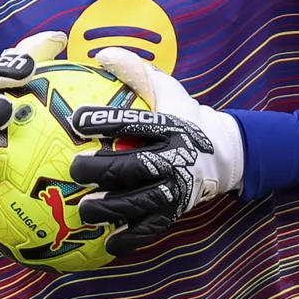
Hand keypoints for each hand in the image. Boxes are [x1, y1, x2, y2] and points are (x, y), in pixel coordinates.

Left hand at [68, 48, 245, 254]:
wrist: (224, 152)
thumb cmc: (184, 115)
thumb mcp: (167, 88)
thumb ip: (135, 70)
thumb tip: (100, 53)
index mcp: (168, 125)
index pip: (134, 122)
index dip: (105, 121)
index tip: (77, 120)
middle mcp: (173, 157)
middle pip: (135, 166)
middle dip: (102, 170)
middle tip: (74, 169)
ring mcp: (175, 187)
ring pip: (140, 201)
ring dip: (111, 208)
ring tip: (85, 210)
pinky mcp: (176, 211)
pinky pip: (151, 229)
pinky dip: (130, 239)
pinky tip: (108, 245)